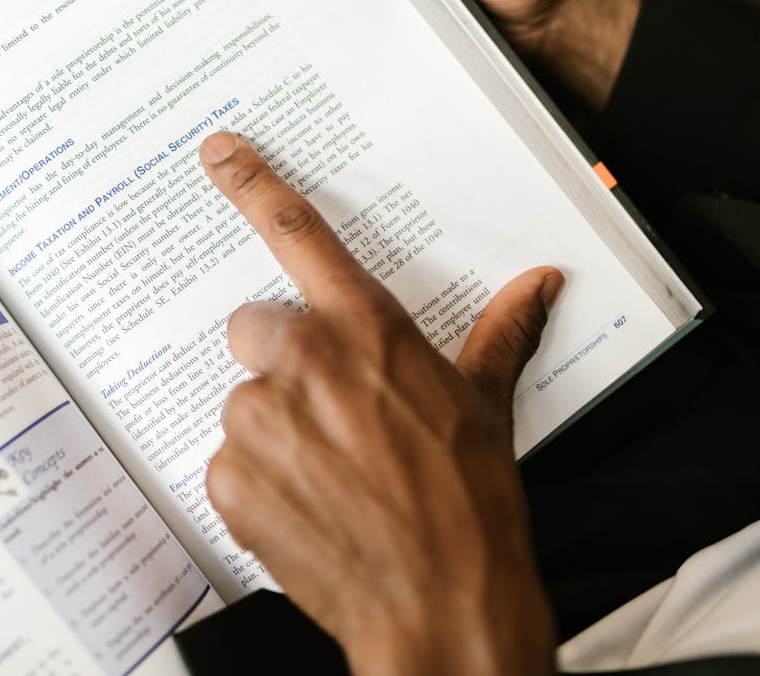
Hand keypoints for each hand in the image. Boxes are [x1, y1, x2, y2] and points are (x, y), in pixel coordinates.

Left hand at [199, 131, 558, 675]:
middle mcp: (304, 363)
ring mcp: (261, 421)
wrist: (442, 604)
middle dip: (280, 360)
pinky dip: (258, 480)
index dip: (254, 186)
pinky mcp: (230, 479)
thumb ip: (501, 334)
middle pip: (254, 327)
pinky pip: (228, 461)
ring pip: (245, 401)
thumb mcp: (486, 408)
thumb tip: (539, 284)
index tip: (220, 155)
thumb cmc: (469, 505)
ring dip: (275, 428)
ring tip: (330, 474)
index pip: (300, 235)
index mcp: (366, 332)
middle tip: (325, 409)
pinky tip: (307, 505)